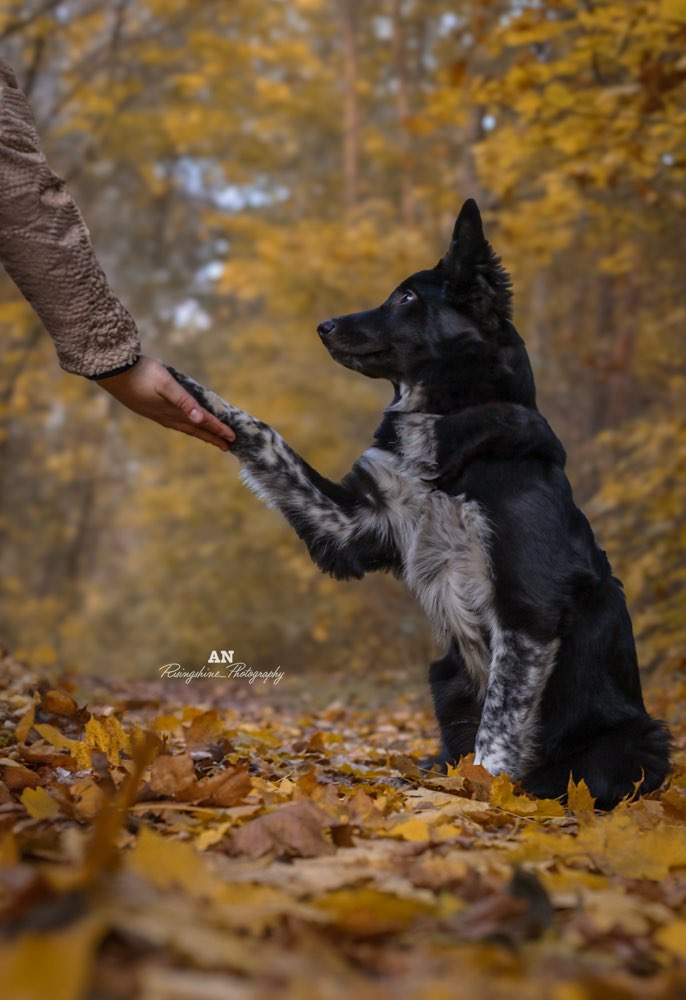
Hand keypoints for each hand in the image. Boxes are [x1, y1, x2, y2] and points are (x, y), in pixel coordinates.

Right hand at [98, 355, 234, 449]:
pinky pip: (174, 423)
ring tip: (210, 438)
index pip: (202, 422)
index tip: (232, 438)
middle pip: (195, 429)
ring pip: (184, 427)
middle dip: (211, 436)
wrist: (112, 372)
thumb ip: (184, 402)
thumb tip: (200, 419)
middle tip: (227, 445)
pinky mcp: (150, 410)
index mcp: (174, 411)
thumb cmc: (142, 373)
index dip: (218, 429)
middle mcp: (167, 416)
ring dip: (199, 432)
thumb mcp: (167, 384)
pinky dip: (185, 426)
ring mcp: (158, 414)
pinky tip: (183, 424)